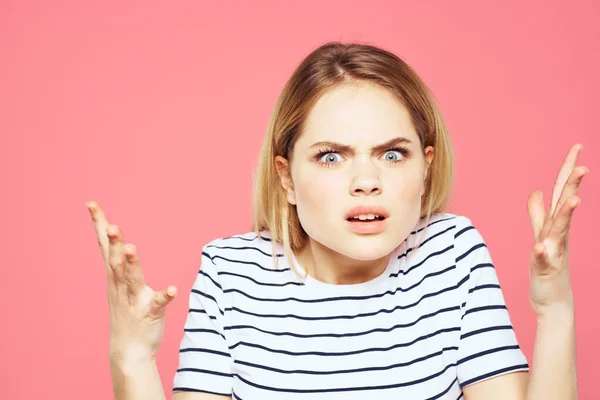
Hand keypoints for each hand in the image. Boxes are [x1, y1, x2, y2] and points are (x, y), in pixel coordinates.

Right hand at [86, 201, 177, 361]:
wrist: (128, 352)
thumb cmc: (126, 312)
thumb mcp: (118, 283)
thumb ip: (119, 260)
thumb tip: (116, 236)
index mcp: (114, 275)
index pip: (104, 245)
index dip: (99, 224)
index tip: (91, 203)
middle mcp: (121, 285)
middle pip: (115, 260)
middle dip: (113, 242)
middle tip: (111, 226)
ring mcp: (134, 299)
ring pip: (132, 279)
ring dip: (132, 264)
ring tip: (132, 248)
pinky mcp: (149, 313)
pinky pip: (157, 304)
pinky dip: (165, 296)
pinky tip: (173, 289)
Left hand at [527, 144, 587, 319]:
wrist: (553, 301)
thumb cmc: (548, 266)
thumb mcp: (541, 235)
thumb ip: (538, 213)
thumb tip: (536, 191)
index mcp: (555, 223)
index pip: (561, 191)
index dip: (568, 169)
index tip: (578, 146)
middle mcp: (558, 234)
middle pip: (564, 205)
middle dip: (572, 185)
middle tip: (584, 166)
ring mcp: (554, 251)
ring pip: (560, 230)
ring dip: (566, 214)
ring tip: (574, 199)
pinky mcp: (546, 269)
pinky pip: (544, 260)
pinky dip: (542, 252)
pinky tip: (539, 246)